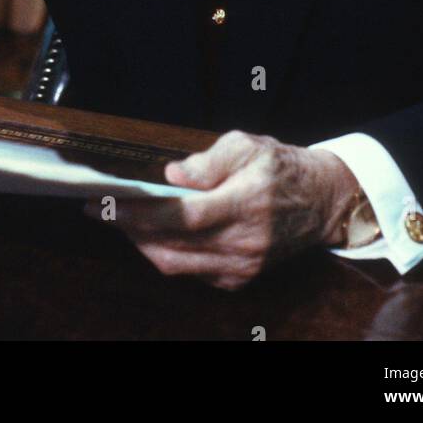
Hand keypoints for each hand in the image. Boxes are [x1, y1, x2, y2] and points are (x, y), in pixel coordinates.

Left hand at [84, 130, 359, 290]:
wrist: (320, 201)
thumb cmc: (279, 166)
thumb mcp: (248, 144)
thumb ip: (209, 160)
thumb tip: (172, 175)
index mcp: (245, 203)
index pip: (183, 216)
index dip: (141, 214)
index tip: (108, 204)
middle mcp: (243, 242)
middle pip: (173, 246)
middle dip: (131, 230)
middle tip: (101, 212)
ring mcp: (242, 266)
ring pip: (178, 265)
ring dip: (144, 245)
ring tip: (121, 222)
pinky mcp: (241, 278)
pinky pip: (193, 273)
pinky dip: (169, 255)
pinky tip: (154, 235)